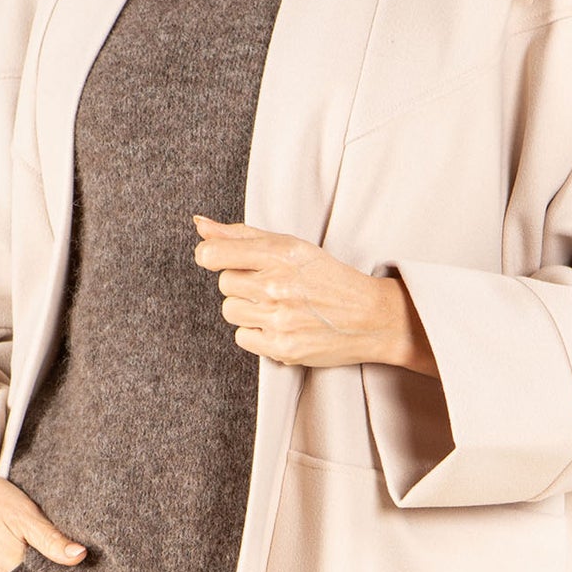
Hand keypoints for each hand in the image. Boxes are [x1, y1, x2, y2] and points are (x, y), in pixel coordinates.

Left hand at [192, 218, 439, 375]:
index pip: (214, 254)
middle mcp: (277, 285)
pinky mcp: (282, 347)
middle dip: (242, 284)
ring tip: (276, 306)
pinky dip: (256, 333)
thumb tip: (200, 224)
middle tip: (270, 285)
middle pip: (224, 284)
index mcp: (280, 253)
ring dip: (247, 309)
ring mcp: (279, 318)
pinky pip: (242, 337)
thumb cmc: (329, 278)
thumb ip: (242, 235)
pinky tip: (280, 325)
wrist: (371, 317)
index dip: (210, 256)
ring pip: (230, 311)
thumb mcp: (292, 246)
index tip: (218, 259)